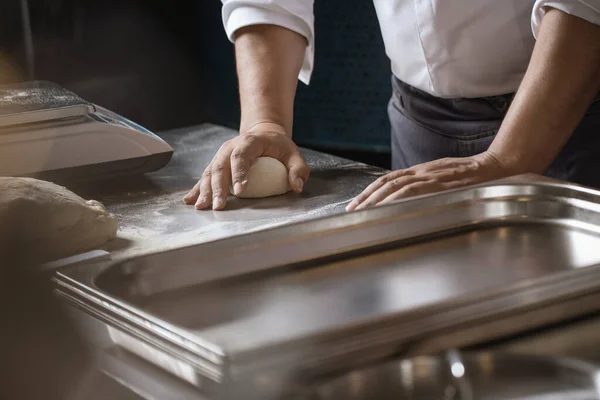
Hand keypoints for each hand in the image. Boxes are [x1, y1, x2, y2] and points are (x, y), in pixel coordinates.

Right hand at [183, 123, 309, 209]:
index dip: (239, 173)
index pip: (241, 157)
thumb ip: (298, 169)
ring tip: (202, 206)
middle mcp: (230, 147)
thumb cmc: (278, 146)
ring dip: (205, 190)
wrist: (263, 133)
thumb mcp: (293, 153)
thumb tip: (297, 186)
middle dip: (218, 188)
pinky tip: (190, 200)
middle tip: (218, 206)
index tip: (240, 191)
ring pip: (210, 173)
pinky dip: (197, 189)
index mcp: (249, 142)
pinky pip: (205, 177)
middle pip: (221, 167)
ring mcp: (221, 155)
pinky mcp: (216, 164)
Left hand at [346, 152, 511, 210]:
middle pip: (386, 183)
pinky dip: (397, 199)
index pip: (388, 179)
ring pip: (396, 187)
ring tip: (362, 213)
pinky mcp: (441, 184)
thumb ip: (426, 186)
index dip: (369, 191)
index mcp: (421, 171)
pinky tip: (386, 208)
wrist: (497, 167)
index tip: (355, 204)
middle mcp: (422, 173)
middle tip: (350, 212)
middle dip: (366, 198)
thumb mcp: (443, 177)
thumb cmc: (471, 175)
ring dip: (376, 200)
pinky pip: (414, 191)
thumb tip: (408, 201)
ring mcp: (431, 178)